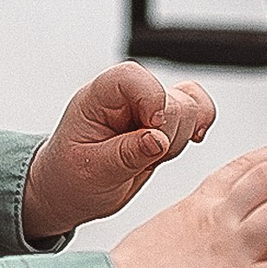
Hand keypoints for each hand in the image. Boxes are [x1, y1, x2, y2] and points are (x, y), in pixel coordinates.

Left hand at [21, 64, 215, 239]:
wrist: (68, 190)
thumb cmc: (68, 176)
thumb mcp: (90, 171)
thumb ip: (126, 155)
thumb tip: (158, 140)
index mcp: (98, 97)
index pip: (133, 76)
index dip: (152, 100)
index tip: (152, 130)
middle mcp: (126, 95)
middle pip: (172, 97)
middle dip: (168, 133)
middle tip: (143, 158)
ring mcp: (147, 107)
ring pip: (190, 106)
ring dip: (179, 138)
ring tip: (150, 158)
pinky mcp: (165, 121)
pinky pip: (198, 109)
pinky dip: (198, 127)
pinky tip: (176, 147)